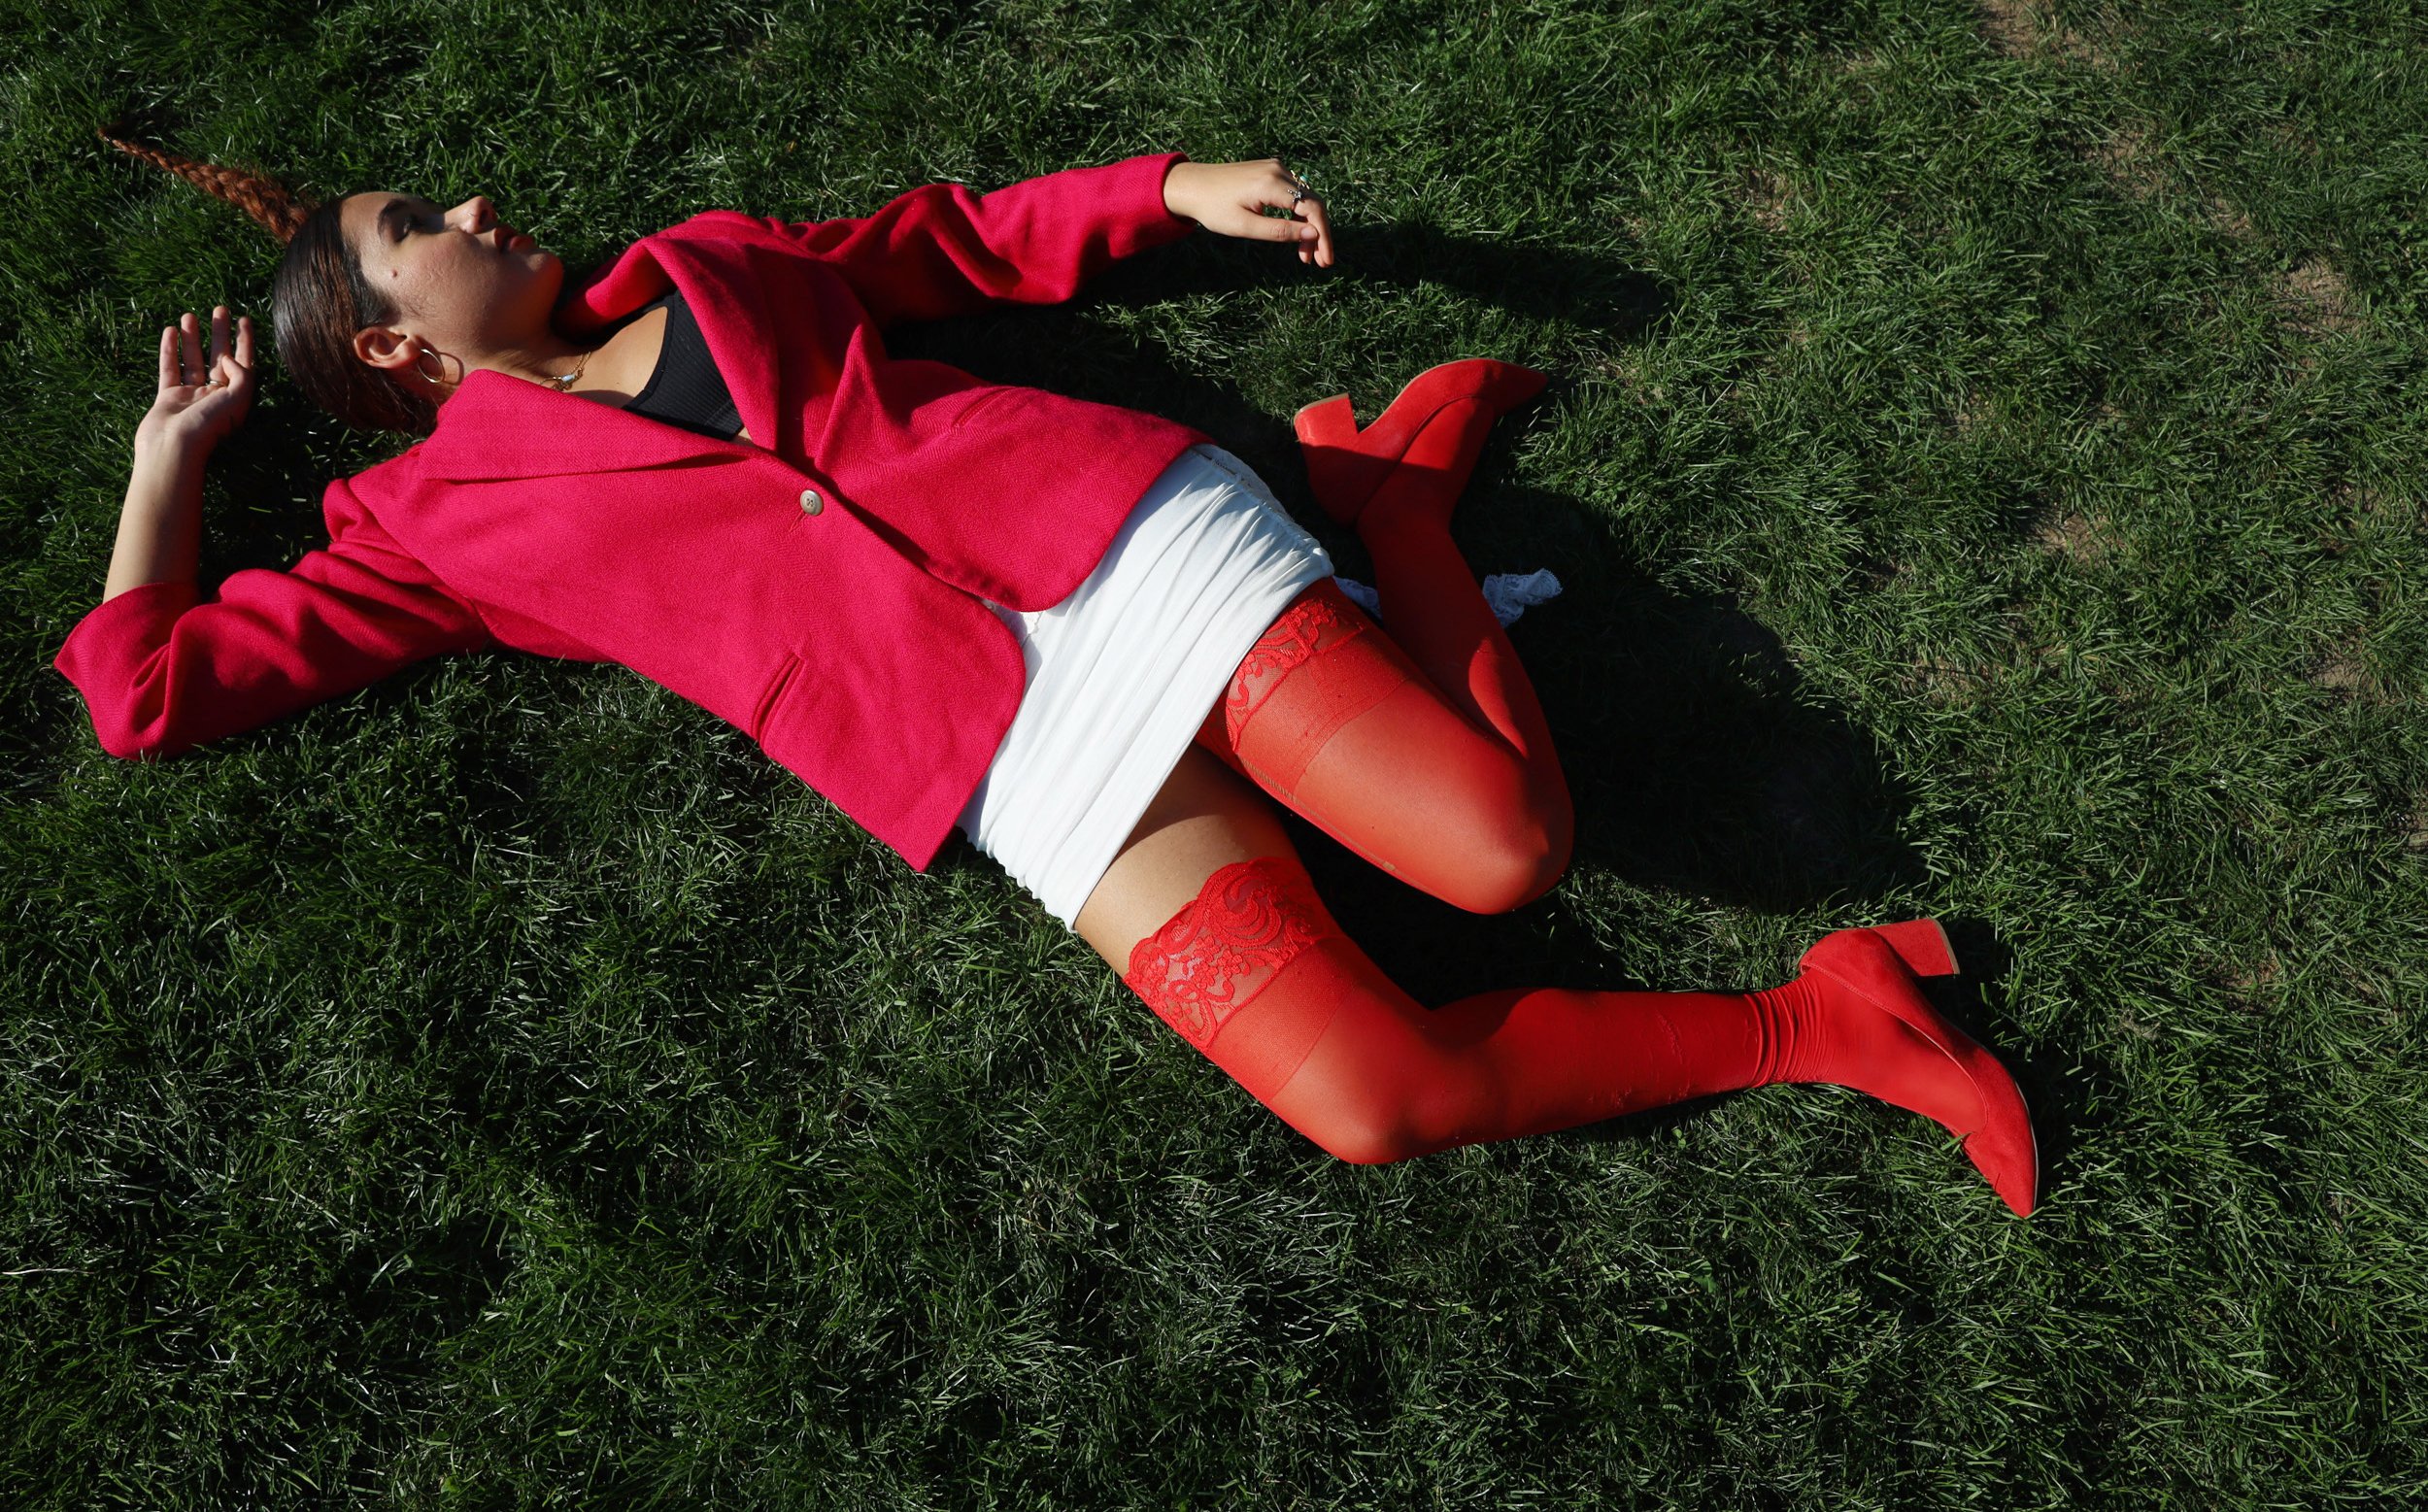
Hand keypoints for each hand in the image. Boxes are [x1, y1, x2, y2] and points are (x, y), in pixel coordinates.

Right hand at [134, 306, 257, 457]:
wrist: (173, 448)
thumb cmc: (208, 426)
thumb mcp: (237, 398)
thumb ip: (241, 374)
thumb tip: (229, 357)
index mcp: (235, 398)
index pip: (244, 363)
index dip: (246, 341)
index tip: (244, 319)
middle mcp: (215, 396)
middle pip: (220, 357)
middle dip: (220, 333)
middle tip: (220, 308)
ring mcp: (191, 396)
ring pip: (193, 360)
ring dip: (192, 337)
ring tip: (189, 314)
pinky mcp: (168, 397)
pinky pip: (170, 368)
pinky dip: (170, 350)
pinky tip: (170, 331)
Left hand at [1163, 158, 1334, 266]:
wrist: (1191, 185)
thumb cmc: (1213, 208)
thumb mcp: (1245, 227)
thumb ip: (1280, 231)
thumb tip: (1313, 235)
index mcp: (1271, 184)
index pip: (1312, 208)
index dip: (1323, 236)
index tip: (1325, 260)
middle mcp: (1278, 170)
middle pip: (1313, 203)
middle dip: (1319, 234)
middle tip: (1319, 262)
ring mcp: (1275, 168)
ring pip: (1305, 199)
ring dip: (1309, 227)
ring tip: (1305, 255)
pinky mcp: (1271, 171)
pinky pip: (1294, 193)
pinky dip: (1298, 215)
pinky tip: (1296, 235)